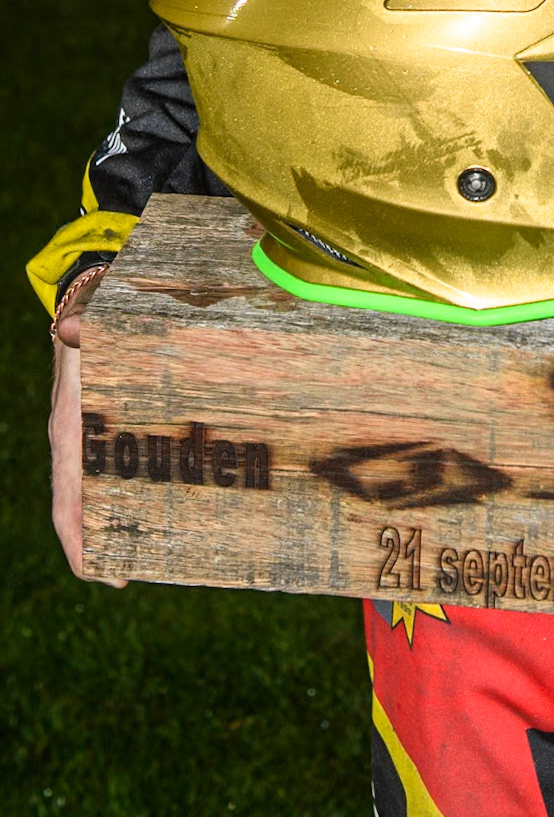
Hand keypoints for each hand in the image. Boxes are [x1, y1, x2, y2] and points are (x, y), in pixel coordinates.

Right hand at [49, 311, 126, 586]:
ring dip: (117, 524)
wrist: (84, 306)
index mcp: (67, 432)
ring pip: (97, 495)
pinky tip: (160, 502)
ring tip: (153, 551)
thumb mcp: (87, 327)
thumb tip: (70, 326)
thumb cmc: (90, 322)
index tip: (97, 575)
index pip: (66, 502)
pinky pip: (114, 471)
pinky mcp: (104, 431)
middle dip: (100, 546)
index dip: (78, 543)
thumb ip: (82, 330)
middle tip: (132, 575)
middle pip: (80, 512)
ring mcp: (87, 441)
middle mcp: (73, 445)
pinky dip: (128, 494)